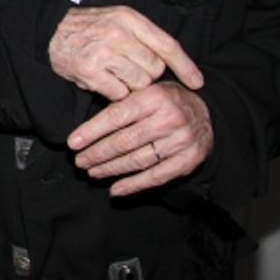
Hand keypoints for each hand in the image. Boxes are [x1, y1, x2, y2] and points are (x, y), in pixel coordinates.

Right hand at [49, 6, 203, 100]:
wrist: (50, 31)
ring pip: (139, 84)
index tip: (197, 82)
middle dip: (147, 74)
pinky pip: (120, 94)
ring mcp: (103, 52)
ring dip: (132, 86)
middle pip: (155, 69)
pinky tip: (104, 81)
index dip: (186, 65)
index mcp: (129, 18)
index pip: (167, 45)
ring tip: (116, 75)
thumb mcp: (119, 21)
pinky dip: (115, 93)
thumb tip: (177, 64)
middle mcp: (117, 33)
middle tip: (129, 69)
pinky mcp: (90, 70)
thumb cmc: (90, 28)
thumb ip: (146, 37)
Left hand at [68, 81, 212, 195]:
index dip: (92, 132)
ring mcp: (181, 142)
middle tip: (79, 160)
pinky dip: (133, 185)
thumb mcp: (145, 90)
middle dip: (97, 153)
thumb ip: (122, 103)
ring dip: (111, 169)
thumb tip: (86, 126)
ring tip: (92, 171)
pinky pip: (156, 177)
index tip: (73, 143)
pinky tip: (116, 189)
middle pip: (125, 141)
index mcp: (154, 97)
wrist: (205, 112)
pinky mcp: (189, 161)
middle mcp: (170, 119)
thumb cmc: (165, 100)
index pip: (116, 117)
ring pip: (138, 160)